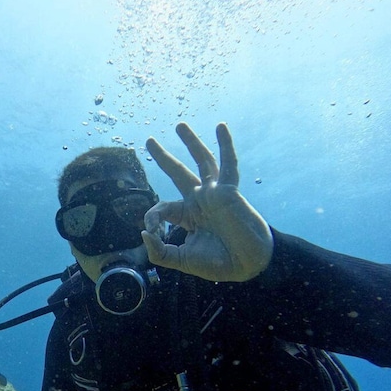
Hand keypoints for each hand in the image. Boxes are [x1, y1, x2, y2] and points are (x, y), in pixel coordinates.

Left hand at [141, 122, 272, 281]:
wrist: (247, 265)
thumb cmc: (218, 263)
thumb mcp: (181, 260)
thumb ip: (159, 251)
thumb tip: (144, 233)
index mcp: (188, 215)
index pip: (162, 207)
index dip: (151, 217)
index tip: (152, 232)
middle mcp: (200, 200)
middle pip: (178, 172)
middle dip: (163, 157)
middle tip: (150, 141)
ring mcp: (214, 193)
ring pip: (201, 162)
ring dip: (191, 142)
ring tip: (180, 126)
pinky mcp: (229, 191)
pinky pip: (228, 164)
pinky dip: (225, 145)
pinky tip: (221, 127)